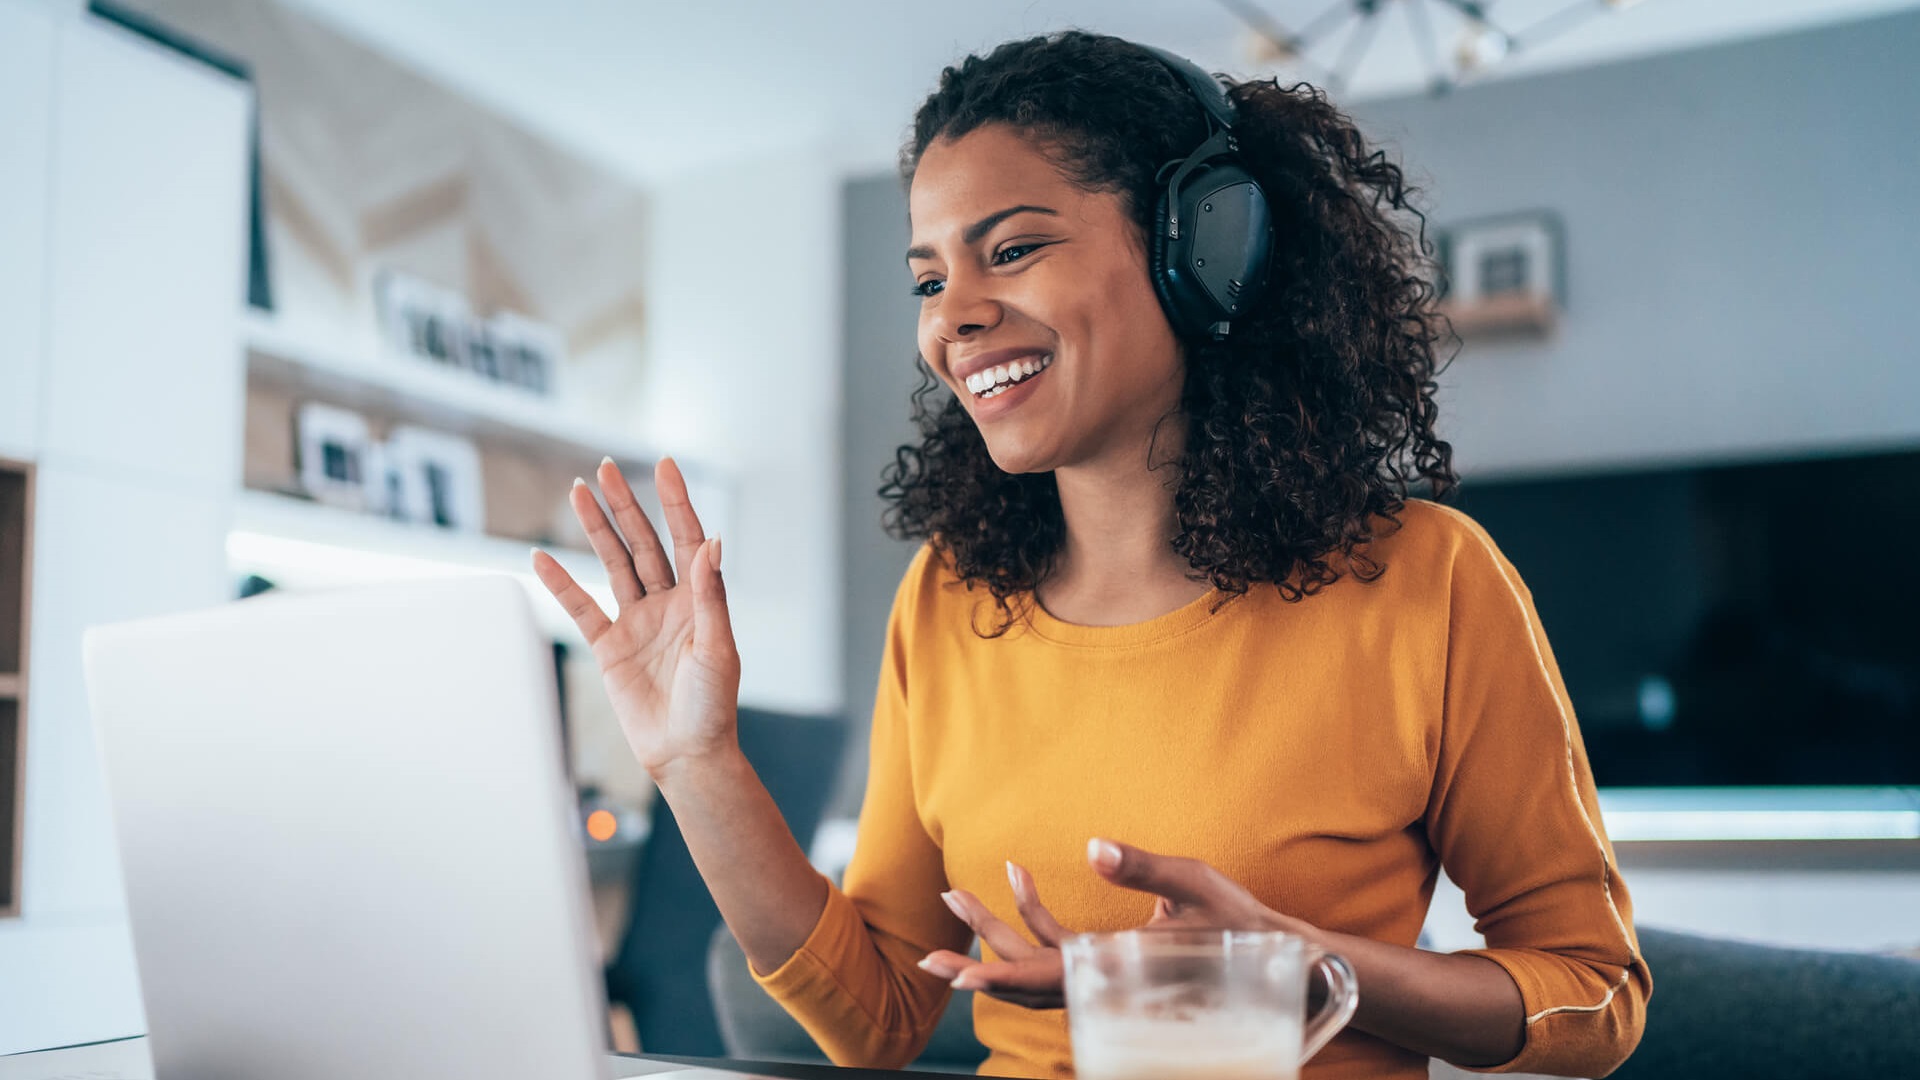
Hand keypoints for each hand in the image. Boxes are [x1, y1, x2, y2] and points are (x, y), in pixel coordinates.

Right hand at [530, 457, 738, 777]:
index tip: (665, 465)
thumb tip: (713, 542)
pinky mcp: (610, 647)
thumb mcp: (717, 648)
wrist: (686, 754)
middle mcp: (668, 604)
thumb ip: (710, 595)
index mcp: (699, 600)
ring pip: (613, 564)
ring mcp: (637, 622)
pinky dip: (561, 584)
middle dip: (625, 505)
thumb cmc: (712, 707)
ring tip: (577, 491)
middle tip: (606, 468)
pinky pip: (582, 609)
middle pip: (643, 543)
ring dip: (596, 530)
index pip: (686, 539)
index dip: (676, 502)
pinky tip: (542, 558)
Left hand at [918, 839, 1306, 1009]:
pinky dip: (1033, 916)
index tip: (958, 977)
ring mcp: (1104, 973)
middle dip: (976, 958)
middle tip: (927, 951)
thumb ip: (1143, 866)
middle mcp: (1104, 980)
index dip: (1000, 977)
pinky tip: (1019, 875)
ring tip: (956, 893)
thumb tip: (1093, 847)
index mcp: (1119, 970)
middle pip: (1026, 977)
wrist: (1276, 957)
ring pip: (1036, 963)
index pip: (1047, 979)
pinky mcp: (1109, 961)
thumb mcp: (1195, 884)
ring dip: (995, 932)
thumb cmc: (1238, 922)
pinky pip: (1058, 946)